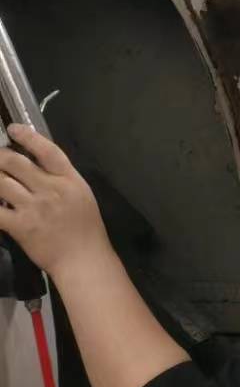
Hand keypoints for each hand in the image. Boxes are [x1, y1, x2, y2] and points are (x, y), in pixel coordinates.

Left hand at [0, 125, 112, 278]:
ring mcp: (33, 207)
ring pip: (1, 183)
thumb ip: (60, 178)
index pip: (46, 150)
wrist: (82, 257)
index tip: (13, 129)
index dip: (27, 136)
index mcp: (69, 179)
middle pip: (15, 163)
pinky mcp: (20, 226)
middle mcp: (50, 189)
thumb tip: (36, 164)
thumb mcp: (81, 194)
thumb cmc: (85, 226)